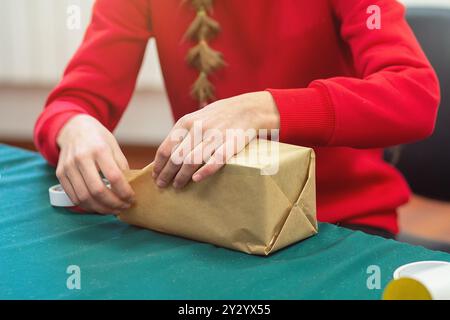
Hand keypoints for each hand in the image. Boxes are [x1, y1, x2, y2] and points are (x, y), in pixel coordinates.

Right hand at [56, 114, 134, 213]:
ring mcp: (68, 167)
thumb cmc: (98, 138)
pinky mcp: (60, 174)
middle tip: (124, 207)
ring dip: (101, 209)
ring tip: (113, 209)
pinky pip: (74, 197)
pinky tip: (99, 206)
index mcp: (99, 149)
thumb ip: (121, 166)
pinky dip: (88, 206)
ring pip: (84, 197)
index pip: (114, 177)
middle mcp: (81, 158)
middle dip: (114, 204)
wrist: (74, 128)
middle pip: (97, 190)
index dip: (125, 192)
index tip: (132, 198)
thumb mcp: (114, 146)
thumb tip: (129, 188)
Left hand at [153, 91, 279, 188]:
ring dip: (182, 176)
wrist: (246, 109)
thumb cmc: (217, 117)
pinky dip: (204, 171)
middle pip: (176, 157)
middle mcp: (198, 129)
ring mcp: (214, 136)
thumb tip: (165, 155)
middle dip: (167, 174)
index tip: (155, 176)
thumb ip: (182, 134)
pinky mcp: (230, 143)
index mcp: (186, 123)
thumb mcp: (195, 119)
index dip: (159, 165)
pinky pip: (215, 160)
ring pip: (192, 161)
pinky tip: (196, 180)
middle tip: (162, 185)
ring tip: (177, 186)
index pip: (166, 148)